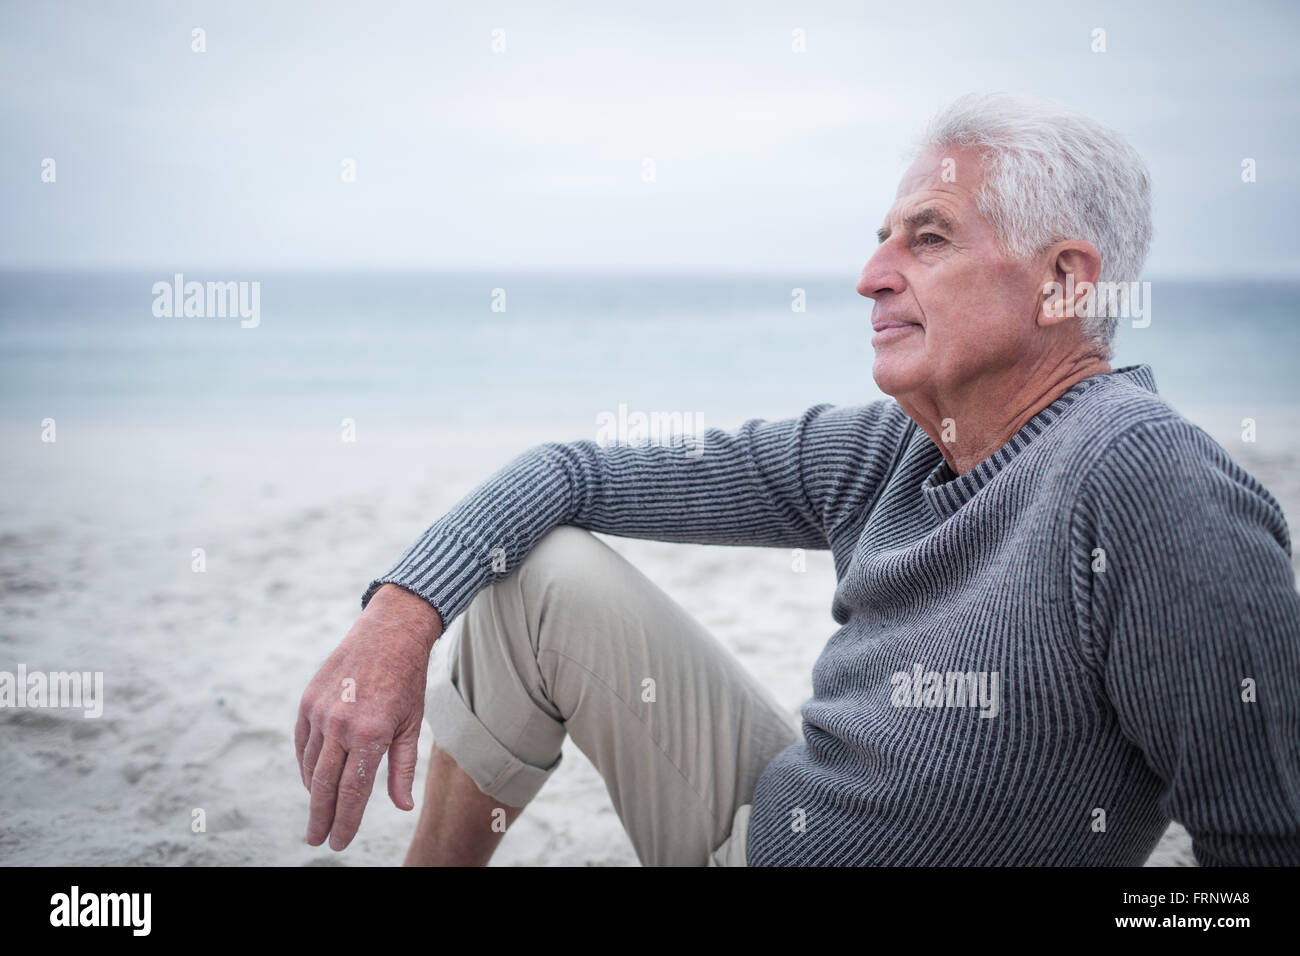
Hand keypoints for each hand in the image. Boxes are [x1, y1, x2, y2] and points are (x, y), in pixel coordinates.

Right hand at [296, 583, 443, 849]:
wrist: (389, 633)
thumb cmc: (407, 680)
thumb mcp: (411, 725)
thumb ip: (402, 769)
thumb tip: (402, 806)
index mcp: (371, 734)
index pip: (353, 792)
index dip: (346, 822)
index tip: (339, 843)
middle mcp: (341, 725)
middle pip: (325, 786)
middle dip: (321, 818)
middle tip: (317, 840)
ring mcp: (320, 712)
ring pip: (311, 766)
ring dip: (314, 793)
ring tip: (319, 812)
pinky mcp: (308, 701)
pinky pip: (302, 743)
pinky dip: (306, 765)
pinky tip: (314, 779)